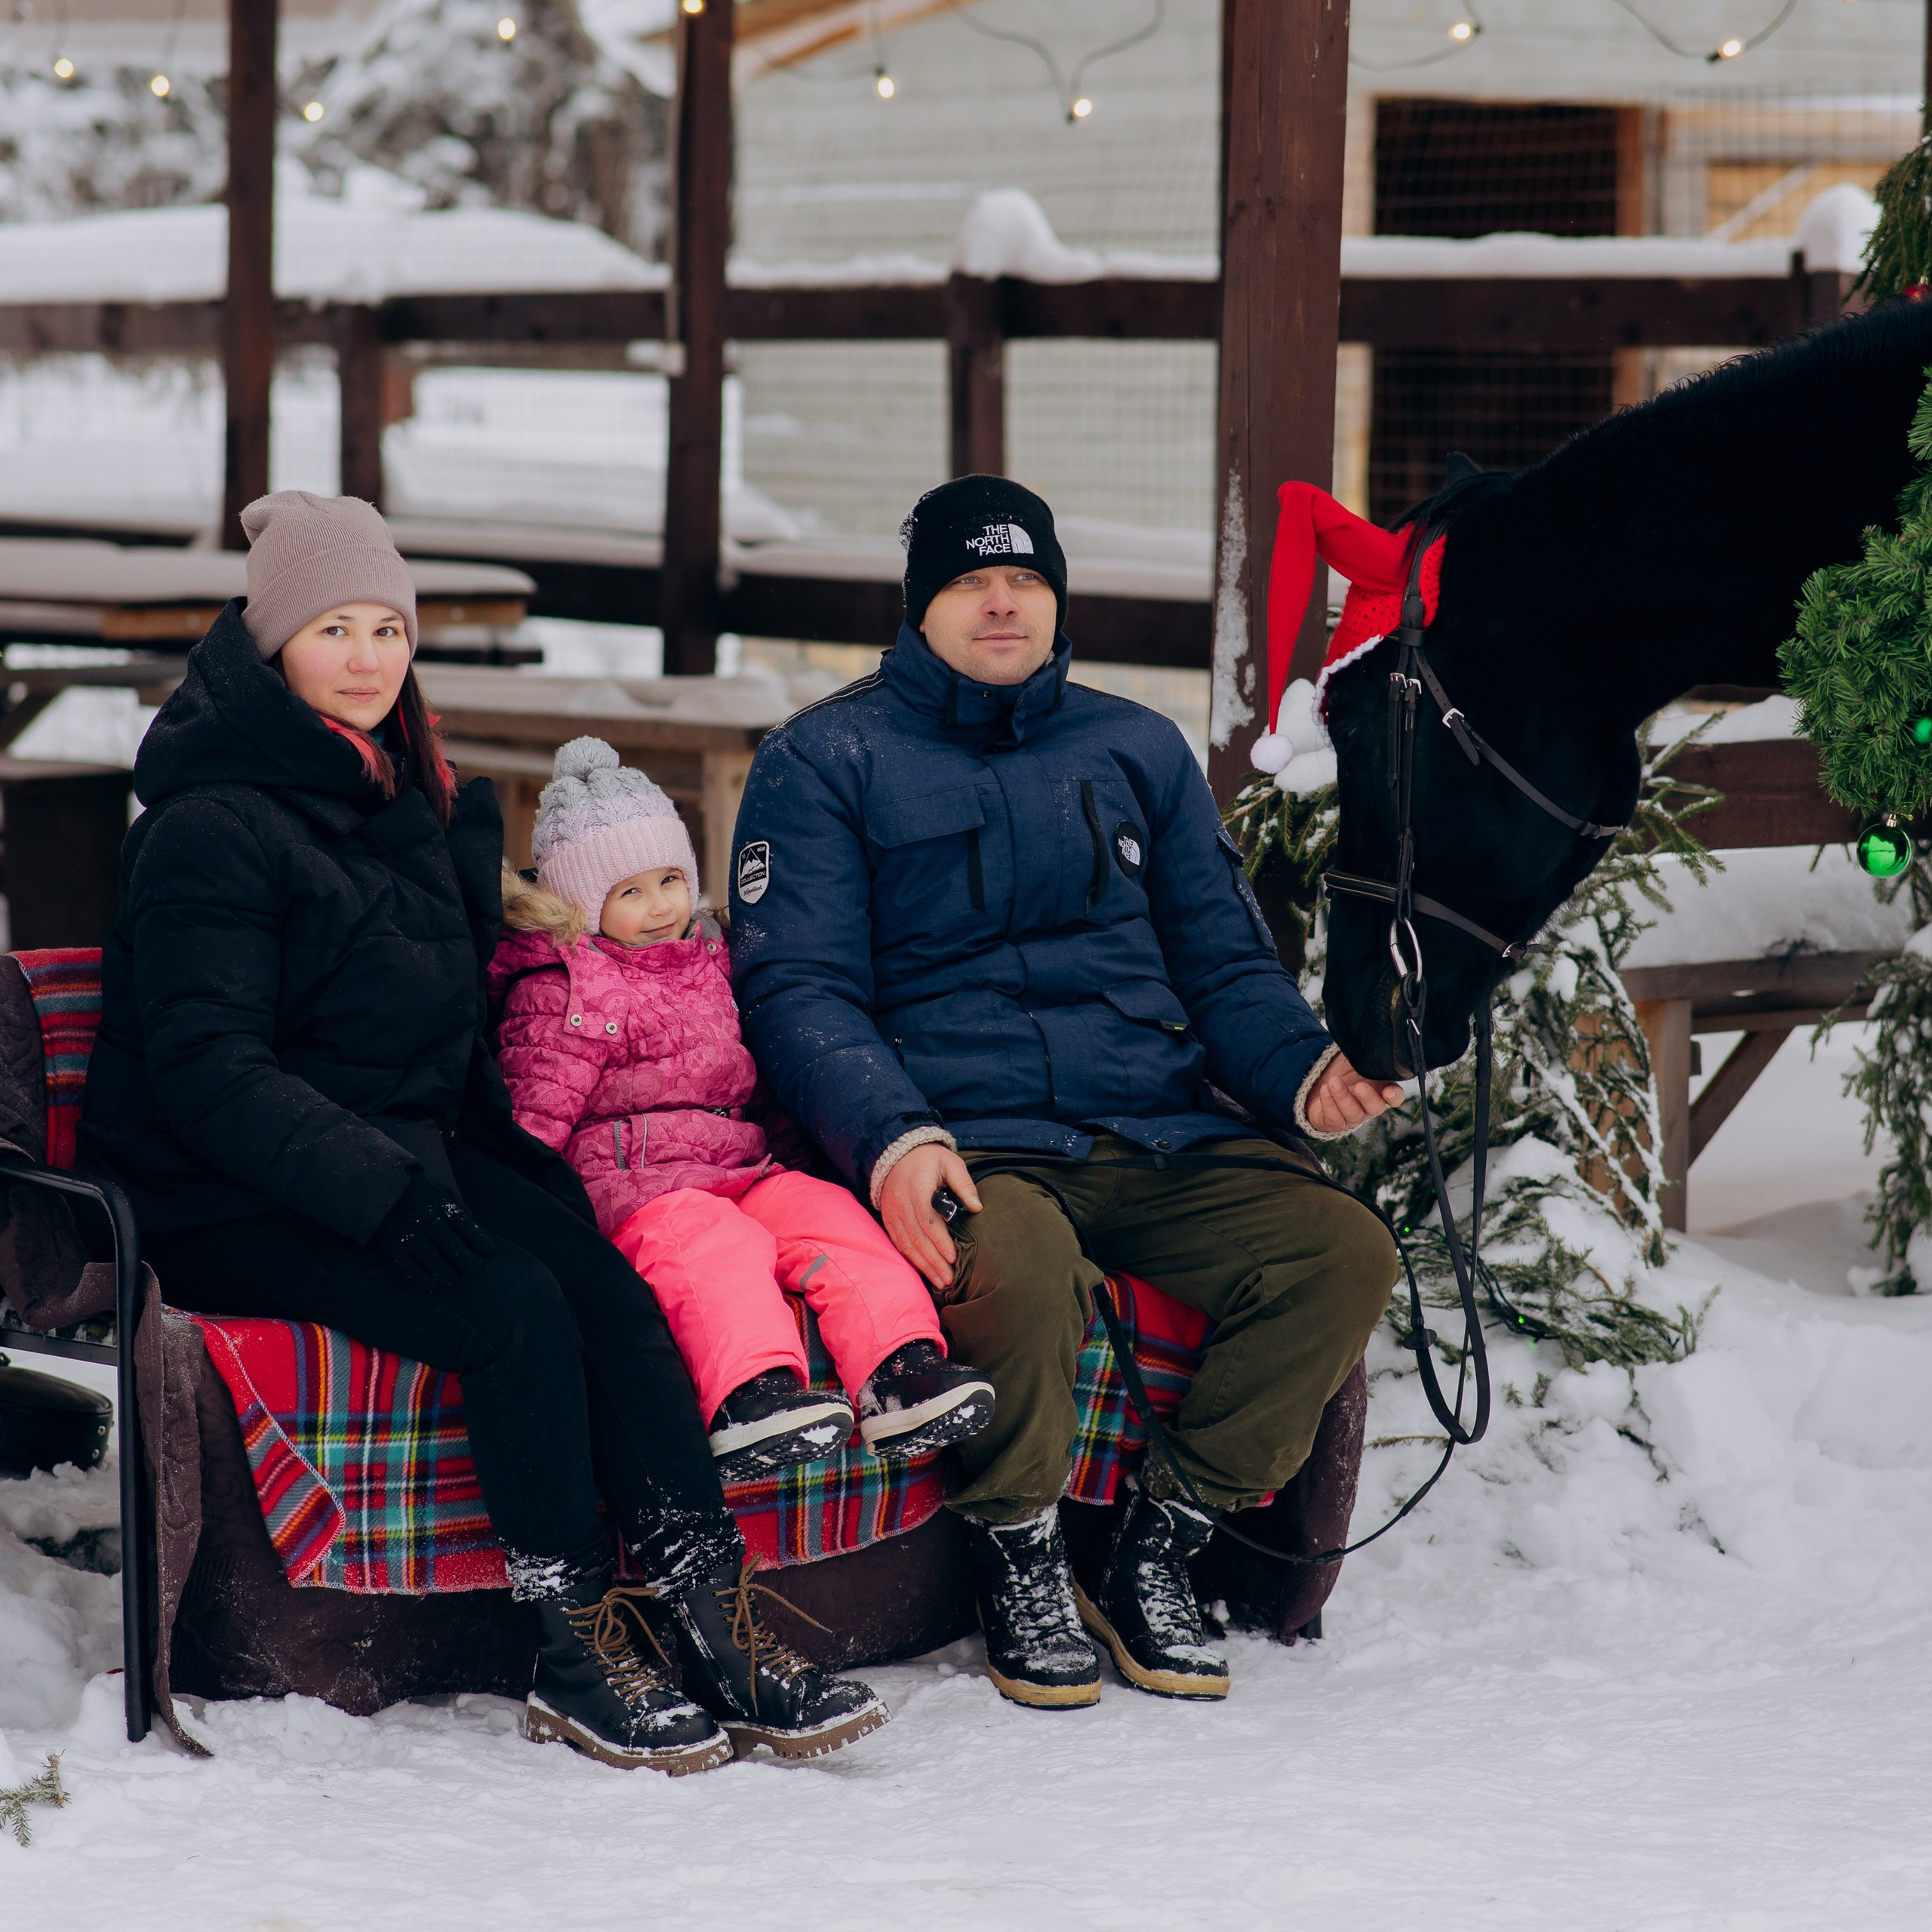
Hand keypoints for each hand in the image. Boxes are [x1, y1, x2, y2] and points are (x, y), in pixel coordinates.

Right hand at [374, 1173, 495, 1289]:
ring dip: (442, 1270)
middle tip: (475, 1270)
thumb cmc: (420, 1196)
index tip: (489, 1251)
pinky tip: (431, 1285)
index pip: (463, 1223)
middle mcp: (424, 1217)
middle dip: (464, 1258)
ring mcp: (407, 1230)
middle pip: (448, 1242)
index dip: (477, 1238)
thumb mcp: (440, 1195)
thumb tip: (476, 1230)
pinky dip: (420, 1276)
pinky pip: (407, 1263)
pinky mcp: (392, 1243)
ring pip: (428, 1255)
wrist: (383, 1189)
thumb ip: (456, 1211)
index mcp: (439, 1205)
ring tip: (453, 1280)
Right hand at [879, 1143, 980, 1290]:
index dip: (940, 1242)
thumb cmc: (929, 1159)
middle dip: (934, 1262)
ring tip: (940, 1282)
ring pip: (906, 1245)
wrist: (898, 1154)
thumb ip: (964, 1184)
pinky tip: (923, 1271)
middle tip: (949, 1279)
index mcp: (917, 1190)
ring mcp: (892, 1213)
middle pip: (917, 1239)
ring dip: (923, 1265)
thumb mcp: (950, 1162)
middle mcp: (901, 1204)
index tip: (953, 1258)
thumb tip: (977, 1207)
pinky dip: (910, 1259)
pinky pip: (898, 1243)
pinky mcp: (888, 1219)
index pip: (928, 1221)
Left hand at [1304, 1051, 1405, 1135]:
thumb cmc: (1343, 1070)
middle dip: (1368, 1097)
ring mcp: (1353, 1115)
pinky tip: (1324, 1090)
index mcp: (1379, 1089)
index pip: (1394, 1097)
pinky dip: (1329, 1103)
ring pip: (1353, 1113)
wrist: (1319, 1084)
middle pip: (1376, 1107)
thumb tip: (1369, 1038)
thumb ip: (1364, 1053)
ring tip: (1332, 1082)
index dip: (1394, 1096)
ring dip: (1343, 1097)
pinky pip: (1334, 1117)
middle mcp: (1369, 1105)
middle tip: (1359, 1086)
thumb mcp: (1354, 1058)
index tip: (1389, 1091)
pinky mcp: (1336, 1122)